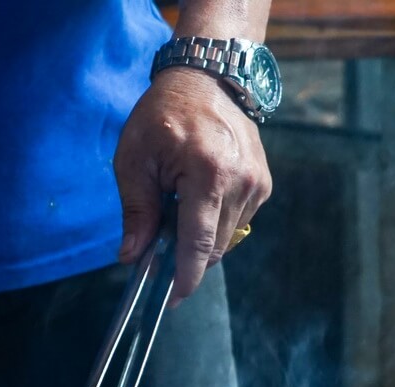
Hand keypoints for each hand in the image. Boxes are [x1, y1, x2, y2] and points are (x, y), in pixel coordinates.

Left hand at [114, 66, 271, 302]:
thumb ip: (136, 211)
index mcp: (207, 174)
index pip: (198, 243)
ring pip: (226, 239)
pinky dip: (214, 224)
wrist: (207, 78)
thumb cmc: (163, 115)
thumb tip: (131, 257)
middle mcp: (241, 182)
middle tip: (157, 254)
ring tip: (176, 212)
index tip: (171, 300)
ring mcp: (257, 183)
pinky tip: (196, 201)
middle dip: (185, 260)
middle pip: (214, 248)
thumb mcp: (134, 159)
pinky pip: (236, 223)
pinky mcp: (263, 184)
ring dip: (199, 240)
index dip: (184, 277)